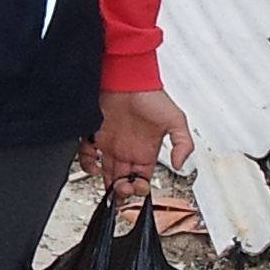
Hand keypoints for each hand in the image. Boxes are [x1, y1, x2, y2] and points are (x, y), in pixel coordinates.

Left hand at [88, 83, 192, 201]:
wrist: (128, 78)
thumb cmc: (151, 95)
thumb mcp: (176, 121)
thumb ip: (183, 144)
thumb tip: (180, 164)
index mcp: (146, 149)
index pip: (142, 177)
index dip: (140, 188)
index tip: (138, 187)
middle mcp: (127, 148)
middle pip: (122, 179)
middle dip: (122, 191)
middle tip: (123, 190)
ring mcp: (110, 142)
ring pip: (105, 171)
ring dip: (106, 183)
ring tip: (110, 185)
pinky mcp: (94, 133)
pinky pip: (86, 155)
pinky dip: (87, 164)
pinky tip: (94, 167)